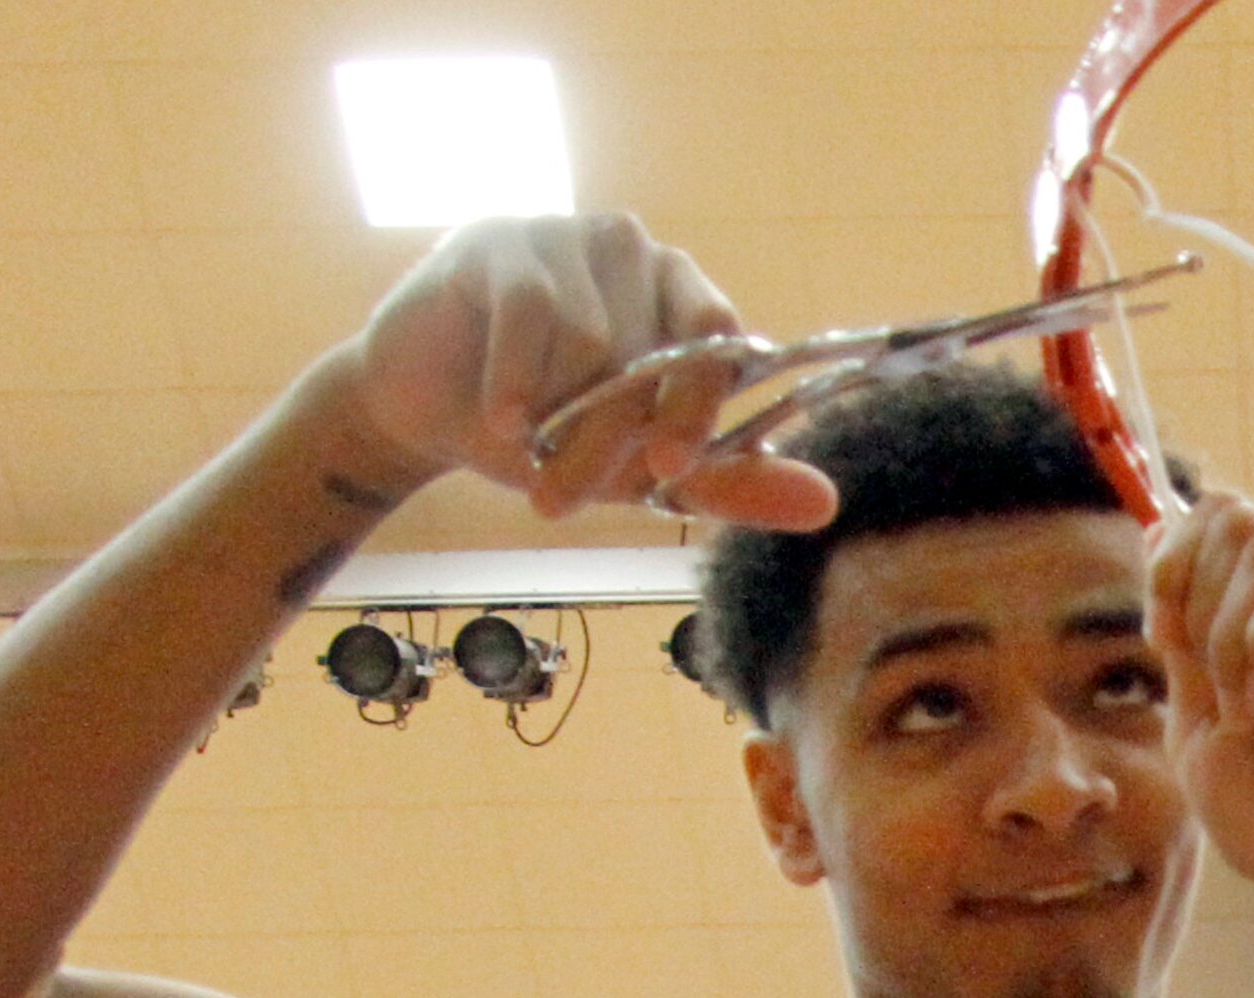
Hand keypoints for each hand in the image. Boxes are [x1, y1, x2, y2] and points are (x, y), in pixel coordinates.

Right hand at [341, 213, 837, 529]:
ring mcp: (571, 236)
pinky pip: (531, 314)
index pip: (723, 344)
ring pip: (592, 343)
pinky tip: (497, 419)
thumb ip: (729, 483)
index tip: (667, 472)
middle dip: (607, 443)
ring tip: (520, 450)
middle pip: (653, 356)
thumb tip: (824, 505)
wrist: (429, 411)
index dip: (697, 411)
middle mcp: (639, 255)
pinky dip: (514, 381)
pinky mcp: (504, 241)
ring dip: (552, 419)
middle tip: (560, 501)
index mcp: (686, 299)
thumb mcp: (640, 473)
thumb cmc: (546, 433)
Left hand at [1147, 490, 1253, 929]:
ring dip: (1231, 632)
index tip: (1162, 636)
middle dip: (1196, 593)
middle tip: (1207, 678)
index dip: (1172, 559)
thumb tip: (1154, 540)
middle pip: (1235, 515)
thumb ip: (1179, 642)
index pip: (1214, 520)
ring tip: (1244, 707)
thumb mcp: (1194, 725)